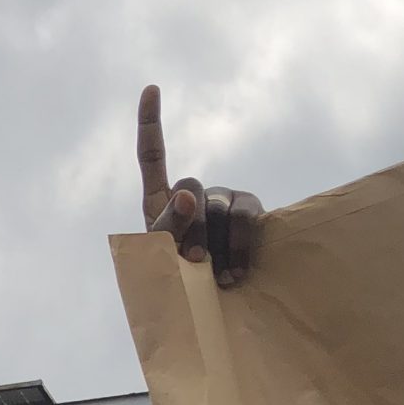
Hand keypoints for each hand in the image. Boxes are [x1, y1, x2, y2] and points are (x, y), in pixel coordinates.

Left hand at [137, 84, 262, 285]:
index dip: (150, 123)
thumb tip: (188, 194)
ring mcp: (227, 200)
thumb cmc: (176, 287)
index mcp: (162, 201)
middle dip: (189, 226)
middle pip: (189, 188)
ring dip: (217, 243)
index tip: (151, 89)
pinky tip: (235, 273)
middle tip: (191, 261)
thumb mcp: (160, 258)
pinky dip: (240, 245)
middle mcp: (197, 194)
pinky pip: (246, 219)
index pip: (153, 156)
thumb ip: (168, 227)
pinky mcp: (253, 213)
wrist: (209, 314)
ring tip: (218, 279)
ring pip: (220, 206)